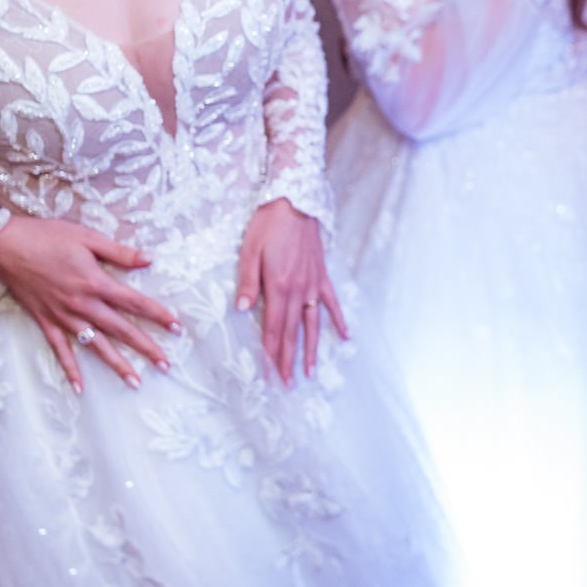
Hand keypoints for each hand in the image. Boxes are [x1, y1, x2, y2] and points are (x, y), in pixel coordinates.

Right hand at [0, 217, 178, 391]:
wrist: (4, 246)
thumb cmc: (46, 236)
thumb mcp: (86, 237)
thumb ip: (119, 252)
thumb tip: (150, 260)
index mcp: (95, 282)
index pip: (134, 302)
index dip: (158, 314)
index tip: (177, 327)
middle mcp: (82, 304)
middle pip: (121, 329)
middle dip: (146, 347)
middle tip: (167, 364)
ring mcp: (63, 317)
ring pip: (96, 345)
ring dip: (117, 365)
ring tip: (136, 382)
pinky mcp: (45, 322)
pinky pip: (60, 351)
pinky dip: (70, 369)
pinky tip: (80, 388)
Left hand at [234, 198, 347, 385]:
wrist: (296, 200)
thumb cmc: (268, 223)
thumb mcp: (249, 250)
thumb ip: (247, 282)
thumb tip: (240, 310)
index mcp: (278, 287)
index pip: (272, 329)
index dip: (270, 354)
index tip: (269, 376)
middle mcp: (298, 291)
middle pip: (291, 333)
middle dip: (288, 361)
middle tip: (287, 385)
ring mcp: (313, 285)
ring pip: (312, 325)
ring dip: (310, 350)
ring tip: (310, 373)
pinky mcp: (322, 276)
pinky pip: (332, 303)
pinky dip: (339, 321)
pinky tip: (347, 337)